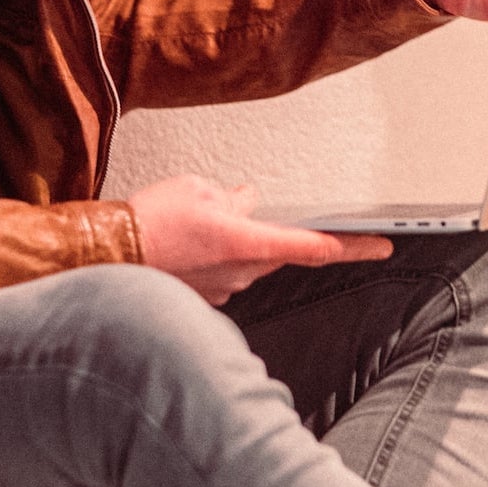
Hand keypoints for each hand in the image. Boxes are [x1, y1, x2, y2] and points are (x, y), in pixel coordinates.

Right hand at [126, 176, 389, 302]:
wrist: (104, 256)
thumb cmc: (148, 224)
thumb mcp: (197, 189)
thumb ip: (231, 197)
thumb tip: (244, 200)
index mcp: (249, 241)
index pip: (314, 244)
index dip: (354, 245)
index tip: (383, 245)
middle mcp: (242, 272)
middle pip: (277, 250)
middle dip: (266, 230)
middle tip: (236, 212)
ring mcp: (224, 288)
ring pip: (247, 259)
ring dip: (233, 241)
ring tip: (194, 223)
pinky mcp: (205, 297)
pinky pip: (222, 271)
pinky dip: (212, 255)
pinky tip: (188, 242)